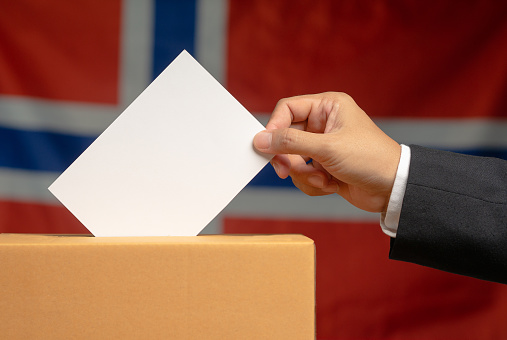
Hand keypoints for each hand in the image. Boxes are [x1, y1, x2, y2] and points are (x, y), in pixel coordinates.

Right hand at [253, 92, 400, 212]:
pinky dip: (313, 183)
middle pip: (286, 137)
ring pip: (293, 159)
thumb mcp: (327, 148)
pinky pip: (303, 174)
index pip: (287, 108)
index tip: (268, 148)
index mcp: (328, 106)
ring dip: (304, 174)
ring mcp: (323, 146)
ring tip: (323, 179)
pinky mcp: (324, 166)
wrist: (393, 189)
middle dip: (290, 159)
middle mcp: (324, 123)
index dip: (275, 127)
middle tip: (288, 171)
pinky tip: (331, 185)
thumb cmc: (369, 159)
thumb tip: (260, 140)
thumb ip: (290, 143)